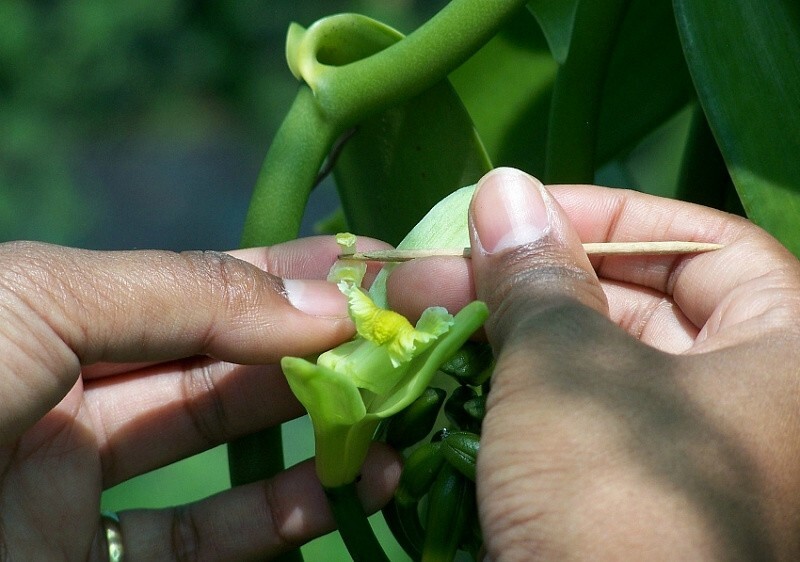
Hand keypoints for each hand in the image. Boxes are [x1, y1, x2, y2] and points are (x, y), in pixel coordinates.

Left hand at [0, 238, 399, 559]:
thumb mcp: (44, 300)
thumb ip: (186, 296)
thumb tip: (326, 306)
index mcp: (65, 309)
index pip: (210, 285)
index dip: (301, 273)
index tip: (390, 267)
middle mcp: (82, 388)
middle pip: (234, 362)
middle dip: (329, 345)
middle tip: (416, 340)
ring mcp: (87, 480)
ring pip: (229, 449)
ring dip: (322, 432)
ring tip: (399, 419)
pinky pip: (202, 541)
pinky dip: (281, 516)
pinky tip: (350, 491)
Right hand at [388, 168, 799, 559]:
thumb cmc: (616, 505)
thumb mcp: (568, 371)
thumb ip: (535, 275)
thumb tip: (503, 189)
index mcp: (783, 354)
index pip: (702, 244)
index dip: (607, 213)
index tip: (517, 209)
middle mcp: (743, 402)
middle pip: (631, 304)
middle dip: (527, 282)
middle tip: (439, 267)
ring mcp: (676, 457)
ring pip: (583, 368)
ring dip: (500, 340)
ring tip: (418, 317)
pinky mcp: (618, 501)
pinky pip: (563, 426)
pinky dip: (503, 401)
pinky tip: (436, 381)